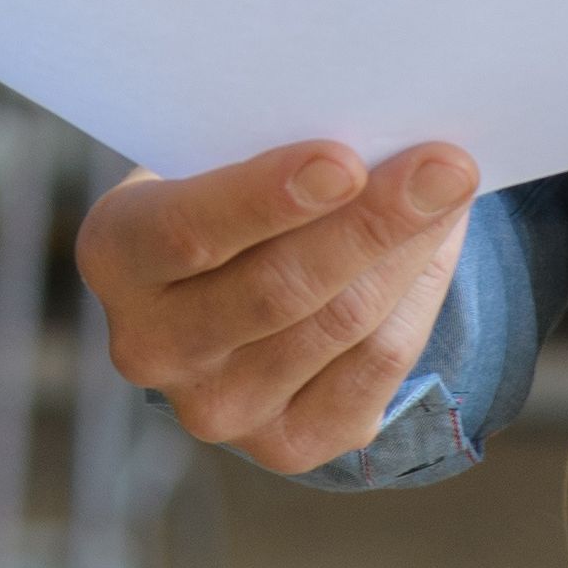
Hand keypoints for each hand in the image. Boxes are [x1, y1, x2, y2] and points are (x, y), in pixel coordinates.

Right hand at [75, 135, 477, 473]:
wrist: (216, 283)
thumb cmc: (220, 188)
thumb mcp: (202, 156)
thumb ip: (260, 145)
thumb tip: (374, 123)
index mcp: (115, 256)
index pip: (189, 232)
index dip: (267, 198)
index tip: (346, 159)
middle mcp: (153, 347)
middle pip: (281, 289)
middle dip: (374, 222)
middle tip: (444, 165)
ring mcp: (219, 409)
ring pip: (341, 327)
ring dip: (410, 253)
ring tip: (452, 189)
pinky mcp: (288, 444)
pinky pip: (375, 371)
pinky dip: (418, 299)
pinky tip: (439, 243)